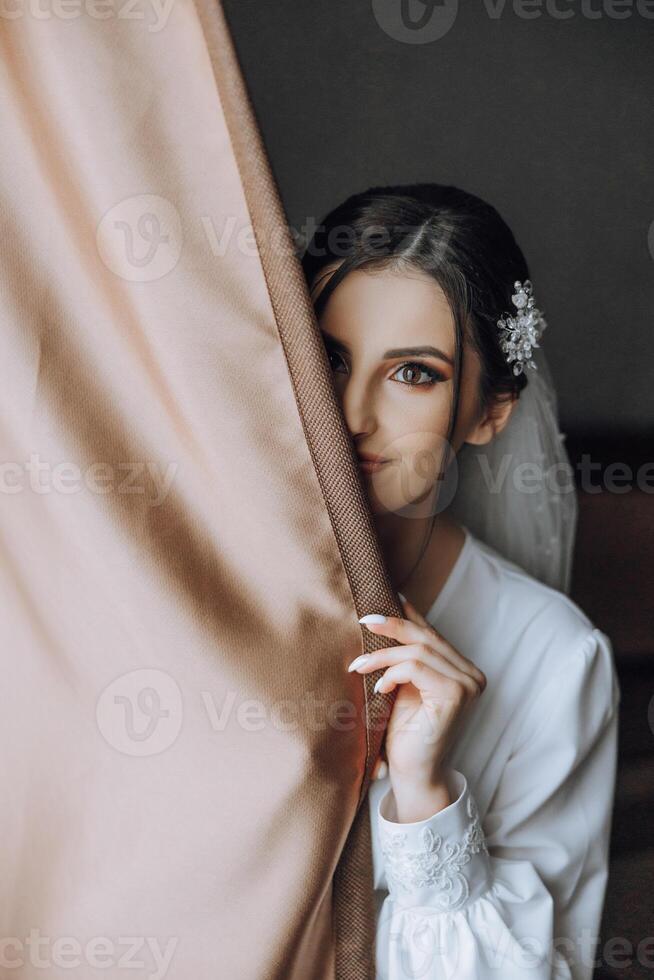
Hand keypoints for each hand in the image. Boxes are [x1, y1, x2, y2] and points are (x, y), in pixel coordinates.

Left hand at [350, 595, 485, 814]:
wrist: (411, 772)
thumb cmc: (404, 731)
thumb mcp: (402, 684)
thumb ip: (404, 656)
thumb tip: (386, 616)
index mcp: (462, 669)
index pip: (431, 632)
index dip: (407, 614)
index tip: (382, 600)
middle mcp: (471, 674)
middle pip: (427, 636)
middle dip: (392, 626)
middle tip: (363, 621)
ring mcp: (467, 685)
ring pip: (420, 650)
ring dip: (384, 655)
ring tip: (359, 665)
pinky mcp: (455, 696)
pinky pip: (417, 668)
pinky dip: (393, 672)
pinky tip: (379, 688)